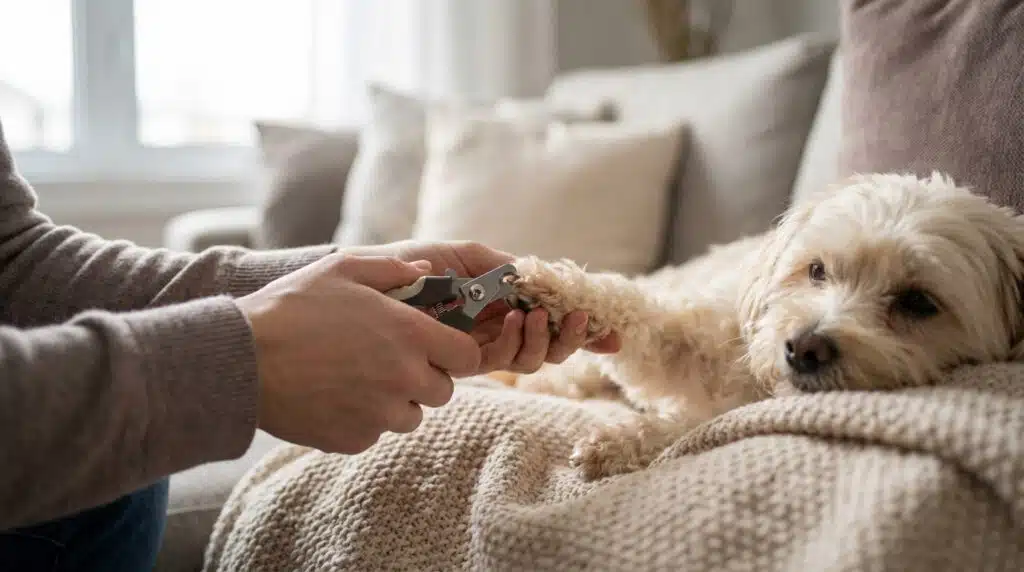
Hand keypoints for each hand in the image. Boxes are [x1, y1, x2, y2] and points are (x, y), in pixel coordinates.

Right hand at [235, 253, 479, 453]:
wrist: (241, 359)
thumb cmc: (292, 307)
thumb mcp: (342, 269)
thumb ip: (393, 269)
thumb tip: (428, 272)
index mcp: (410, 335)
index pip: (468, 356)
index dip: (455, 351)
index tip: (436, 346)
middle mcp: (404, 379)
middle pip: (443, 391)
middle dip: (424, 377)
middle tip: (389, 360)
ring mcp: (380, 414)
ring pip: (410, 416)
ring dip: (395, 401)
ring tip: (357, 377)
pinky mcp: (354, 439)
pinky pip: (375, 432)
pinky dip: (362, 419)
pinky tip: (333, 394)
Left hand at [342, 240, 621, 372]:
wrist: (372, 280)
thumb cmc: (416, 263)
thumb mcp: (467, 256)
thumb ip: (505, 267)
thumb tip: (541, 277)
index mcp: (503, 306)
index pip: (551, 322)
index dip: (582, 331)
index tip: (612, 333)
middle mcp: (496, 332)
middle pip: (548, 348)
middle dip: (570, 338)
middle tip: (577, 319)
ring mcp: (479, 348)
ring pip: (529, 359)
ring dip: (543, 339)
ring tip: (539, 314)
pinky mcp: (459, 360)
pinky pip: (498, 359)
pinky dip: (514, 340)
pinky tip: (516, 319)